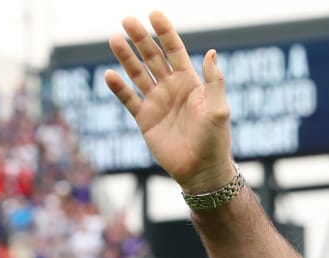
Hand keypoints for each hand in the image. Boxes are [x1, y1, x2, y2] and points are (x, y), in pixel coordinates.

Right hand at [104, 11, 235, 192]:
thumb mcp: (219, 109)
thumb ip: (214, 81)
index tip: (154, 14)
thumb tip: (211, 52)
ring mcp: (156, 102)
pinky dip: (119, 88)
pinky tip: (110, 75)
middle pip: (152, 57)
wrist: (202, 171)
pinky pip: (128, 99)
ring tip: (114, 39)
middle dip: (141, 39)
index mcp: (190, 82)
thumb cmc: (215, 140)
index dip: (165, 33)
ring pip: (137, 74)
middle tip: (127, 20)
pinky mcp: (145, 119)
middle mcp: (171, 88)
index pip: (175, 51)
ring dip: (126, 57)